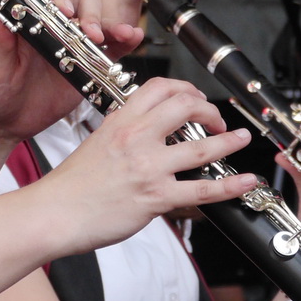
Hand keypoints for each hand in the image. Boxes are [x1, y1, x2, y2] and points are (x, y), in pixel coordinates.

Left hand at [0, 0, 145, 144]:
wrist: (5, 121)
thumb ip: (0, 41)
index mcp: (31, 21)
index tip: (63, 8)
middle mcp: (55, 27)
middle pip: (80, 3)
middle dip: (89, 12)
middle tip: (89, 32)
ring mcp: (74, 45)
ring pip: (99, 22)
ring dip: (111, 24)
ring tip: (121, 33)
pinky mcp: (89, 66)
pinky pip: (112, 49)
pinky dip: (125, 42)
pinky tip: (133, 38)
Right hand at [41, 76, 256, 255]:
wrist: (54, 213)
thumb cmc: (71, 185)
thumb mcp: (96, 142)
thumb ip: (123, 132)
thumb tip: (143, 129)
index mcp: (121, 121)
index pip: (160, 87)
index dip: (185, 88)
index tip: (195, 97)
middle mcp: (137, 138)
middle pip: (186, 106)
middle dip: (210, 110)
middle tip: (218, 120)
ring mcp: (149, 167)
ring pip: (202, 148)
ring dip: (229, 141)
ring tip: (242, 139)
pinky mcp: (156, 197)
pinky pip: (202, 190)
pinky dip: (230, 185)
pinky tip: (245, 181)